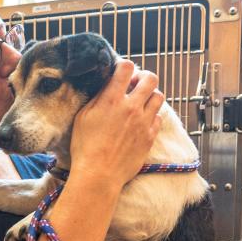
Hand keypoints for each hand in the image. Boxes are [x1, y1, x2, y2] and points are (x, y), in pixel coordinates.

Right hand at [69, 62, 163, 191]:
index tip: (120, 73)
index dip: (124, 66)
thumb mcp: (83, 118)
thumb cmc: (85, 148)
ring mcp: (143, 122)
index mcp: (112, 100)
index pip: (126, 67)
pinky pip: (158, 118)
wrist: (99, 175)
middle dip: (143, 77)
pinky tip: (141, 122)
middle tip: (135, 86)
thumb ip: (97, 99)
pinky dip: (151, 116)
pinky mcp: (150, 136)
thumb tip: (107, 87)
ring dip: (149, 96)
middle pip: (151, 78)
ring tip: (140, 104)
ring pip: (159, 97)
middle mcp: (131, 107)